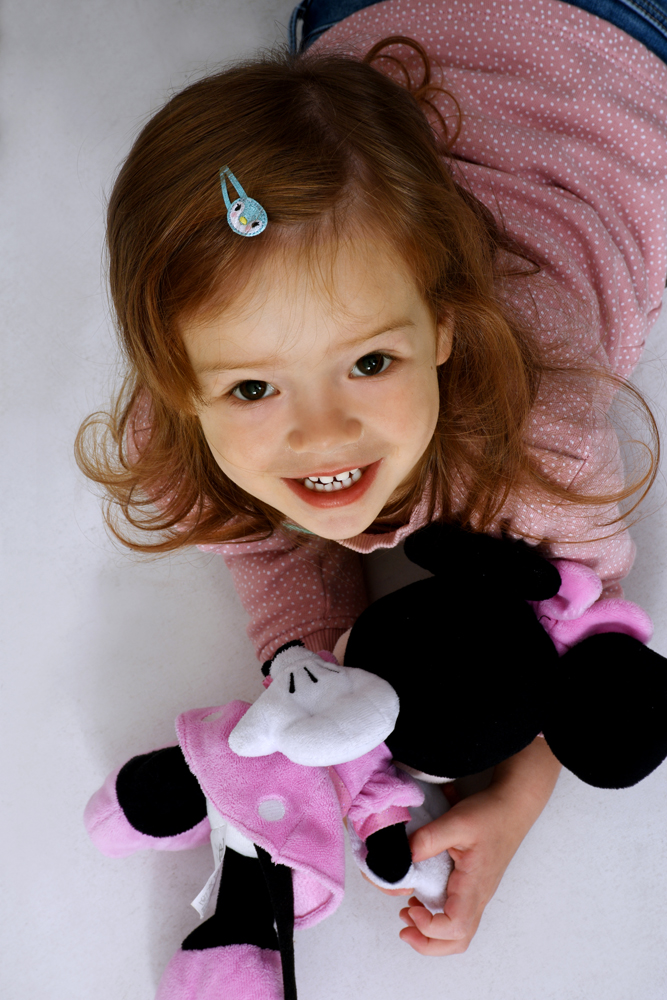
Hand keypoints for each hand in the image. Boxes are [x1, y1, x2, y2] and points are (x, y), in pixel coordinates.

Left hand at [399, 737, 560, 955]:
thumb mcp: (457, 821)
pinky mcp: (474, 886)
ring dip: (432, 932)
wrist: (513, 807)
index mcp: (474, 885)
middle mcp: (478, 896)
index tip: (410, 907)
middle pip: (458, 940)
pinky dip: (437, 916)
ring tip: (409, 912)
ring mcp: (477, 893)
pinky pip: (457, 914)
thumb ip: (429, 839)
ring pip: (458, 931)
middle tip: (404, 926)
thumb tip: (404, 857)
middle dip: (428, 943)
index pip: (456, 928)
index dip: (429, 927)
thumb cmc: (490, 815)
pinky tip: (421, 899)